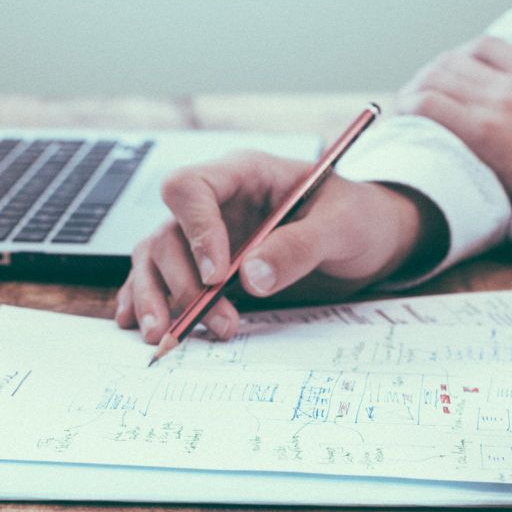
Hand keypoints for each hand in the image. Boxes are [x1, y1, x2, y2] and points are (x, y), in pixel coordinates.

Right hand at [115, 151, 440, 341]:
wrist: (371, 239)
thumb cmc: (359, 218)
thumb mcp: (342, 226)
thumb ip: (299, 247)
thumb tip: (251, 277)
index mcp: (245, 174)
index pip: (191, 188)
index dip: (195, 230)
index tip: (217, 275)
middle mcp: (217, 203)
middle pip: (168, 233)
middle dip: (184, 282)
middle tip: (218, 321)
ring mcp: (207, 235)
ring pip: (156, 258)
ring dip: (157, 298)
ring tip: (165, 336)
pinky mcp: (206, 266)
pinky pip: (161, 278)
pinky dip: (147, 300)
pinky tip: (139, 325)